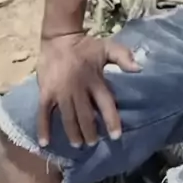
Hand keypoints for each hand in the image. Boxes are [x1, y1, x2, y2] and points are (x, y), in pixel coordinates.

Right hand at [37, 33, 138, 147]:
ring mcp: (60, 92)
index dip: (111, 120)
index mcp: (94, 80)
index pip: (105, 104)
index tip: (116, 136)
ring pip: (68, 118)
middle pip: (86, 116)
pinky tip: (44, 143)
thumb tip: (139, 68)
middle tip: (94, 143)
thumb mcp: (107, 47)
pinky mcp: (45, 93)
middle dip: (91, 133)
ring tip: (78, 144)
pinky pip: (43, 113)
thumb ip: (123, 57)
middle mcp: (78, 89)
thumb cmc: (85, 46)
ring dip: (73, 134)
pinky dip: (43, 129)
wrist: (59, 38)